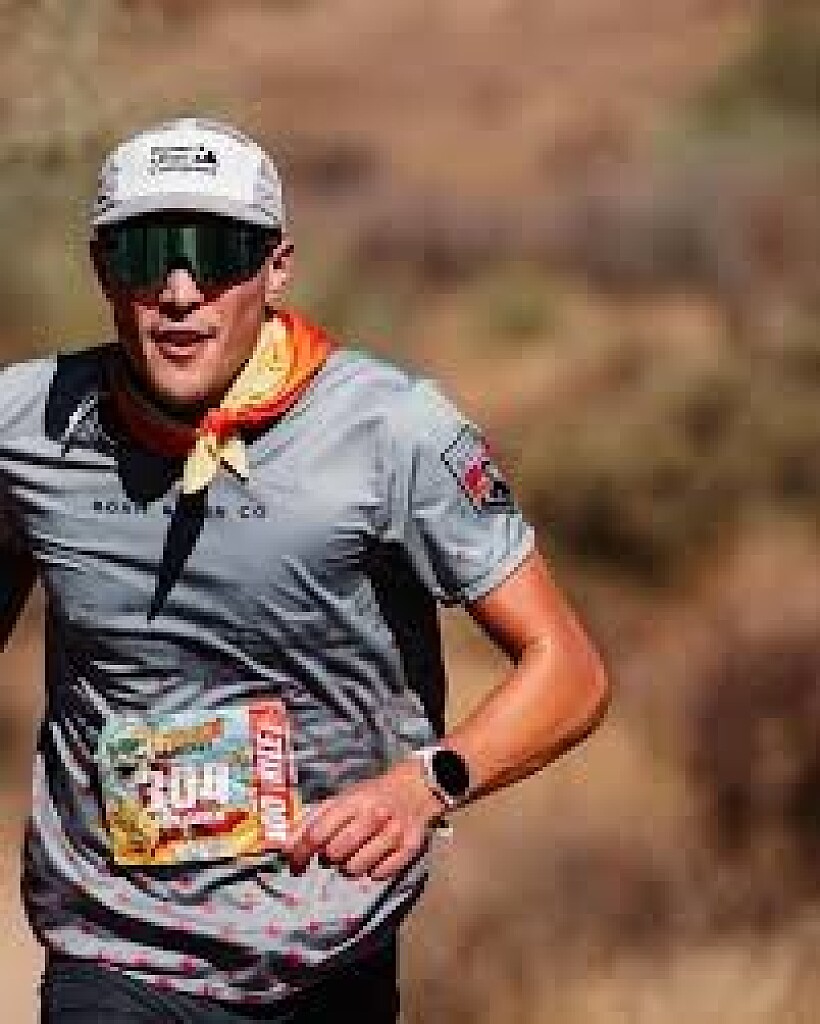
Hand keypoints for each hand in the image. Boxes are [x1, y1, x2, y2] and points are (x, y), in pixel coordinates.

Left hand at [282, 757, 444, 881]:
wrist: (416, 787)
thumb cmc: (371, 796)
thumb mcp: (341, 799)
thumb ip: (312, 821)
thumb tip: (285, 849)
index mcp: (352, 801)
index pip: (317, 833)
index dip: (300, 853)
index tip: (294, 865)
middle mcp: (373, 815)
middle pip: (335, 853)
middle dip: (329, 857)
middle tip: (335, 852)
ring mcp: (393, 832)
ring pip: (355, 869)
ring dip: (349, 867)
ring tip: (356, 854)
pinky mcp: (410, 847)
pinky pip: (380, 874)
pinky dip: (373, 872)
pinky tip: (375, 857)